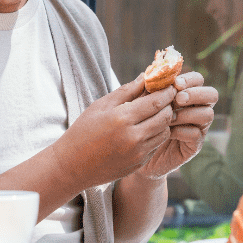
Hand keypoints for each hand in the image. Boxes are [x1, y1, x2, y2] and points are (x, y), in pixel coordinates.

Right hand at [55, 76, 177, 188]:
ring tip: (156, 113)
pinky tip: (146, 129)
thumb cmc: (83, 131)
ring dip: (164, 121)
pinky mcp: (139, 164)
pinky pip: (156, 146)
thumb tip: (146, 76)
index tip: (170, 86)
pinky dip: (156, 135)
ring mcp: (137, 154)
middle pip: (165, 117)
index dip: (167, 92)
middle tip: (166, 98)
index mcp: (122, 119)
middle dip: (169, 105)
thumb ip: (126, 91)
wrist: (72, 166)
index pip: (156, 102)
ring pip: (164, 132)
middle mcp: (133, 138)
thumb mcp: (100, 106)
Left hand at [136, 71, 217, 179]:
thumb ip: (148, 90)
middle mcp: (197, 108)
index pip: (198, 80)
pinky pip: (196, 134)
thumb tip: (148, 71)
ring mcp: (198, 127)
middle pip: (211, 94)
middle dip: (195, 94)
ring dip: (188, 113)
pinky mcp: (194, 145)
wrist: (136, 152)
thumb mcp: (142, 104)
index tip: (175, 83)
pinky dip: (182, 131)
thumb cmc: (139, 123)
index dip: (190, 79)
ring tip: (169, 117)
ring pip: (207, 114)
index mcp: (187, 94)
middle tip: (178, 99)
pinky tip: (168, 132)